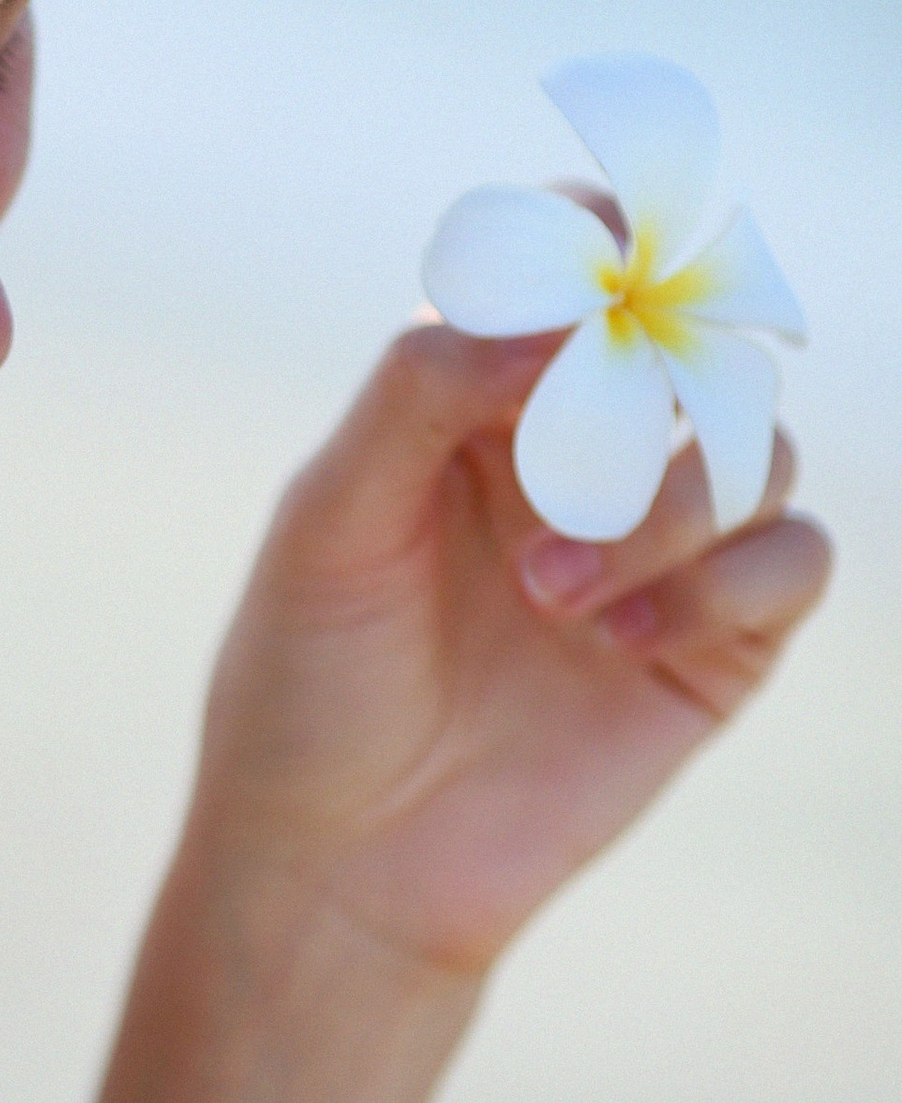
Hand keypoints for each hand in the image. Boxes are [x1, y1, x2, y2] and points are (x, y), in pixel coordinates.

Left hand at [186, 322, 831, 978]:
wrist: (341, 866)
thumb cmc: (308, 687)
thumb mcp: (329, 523)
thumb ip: (423, 392)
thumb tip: (558, 316)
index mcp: (479, 397)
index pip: (575, 265)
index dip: (606, 235)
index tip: (607, 260)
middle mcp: (583, 453)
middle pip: (696, 338)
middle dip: (658, 374)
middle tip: (597, 434)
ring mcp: (660, 546)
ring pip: (757, 446)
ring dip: (668, 506)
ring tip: (547, 598)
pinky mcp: (716, 642)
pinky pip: (795, 558)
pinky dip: (727, 580)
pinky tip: (616, 644)